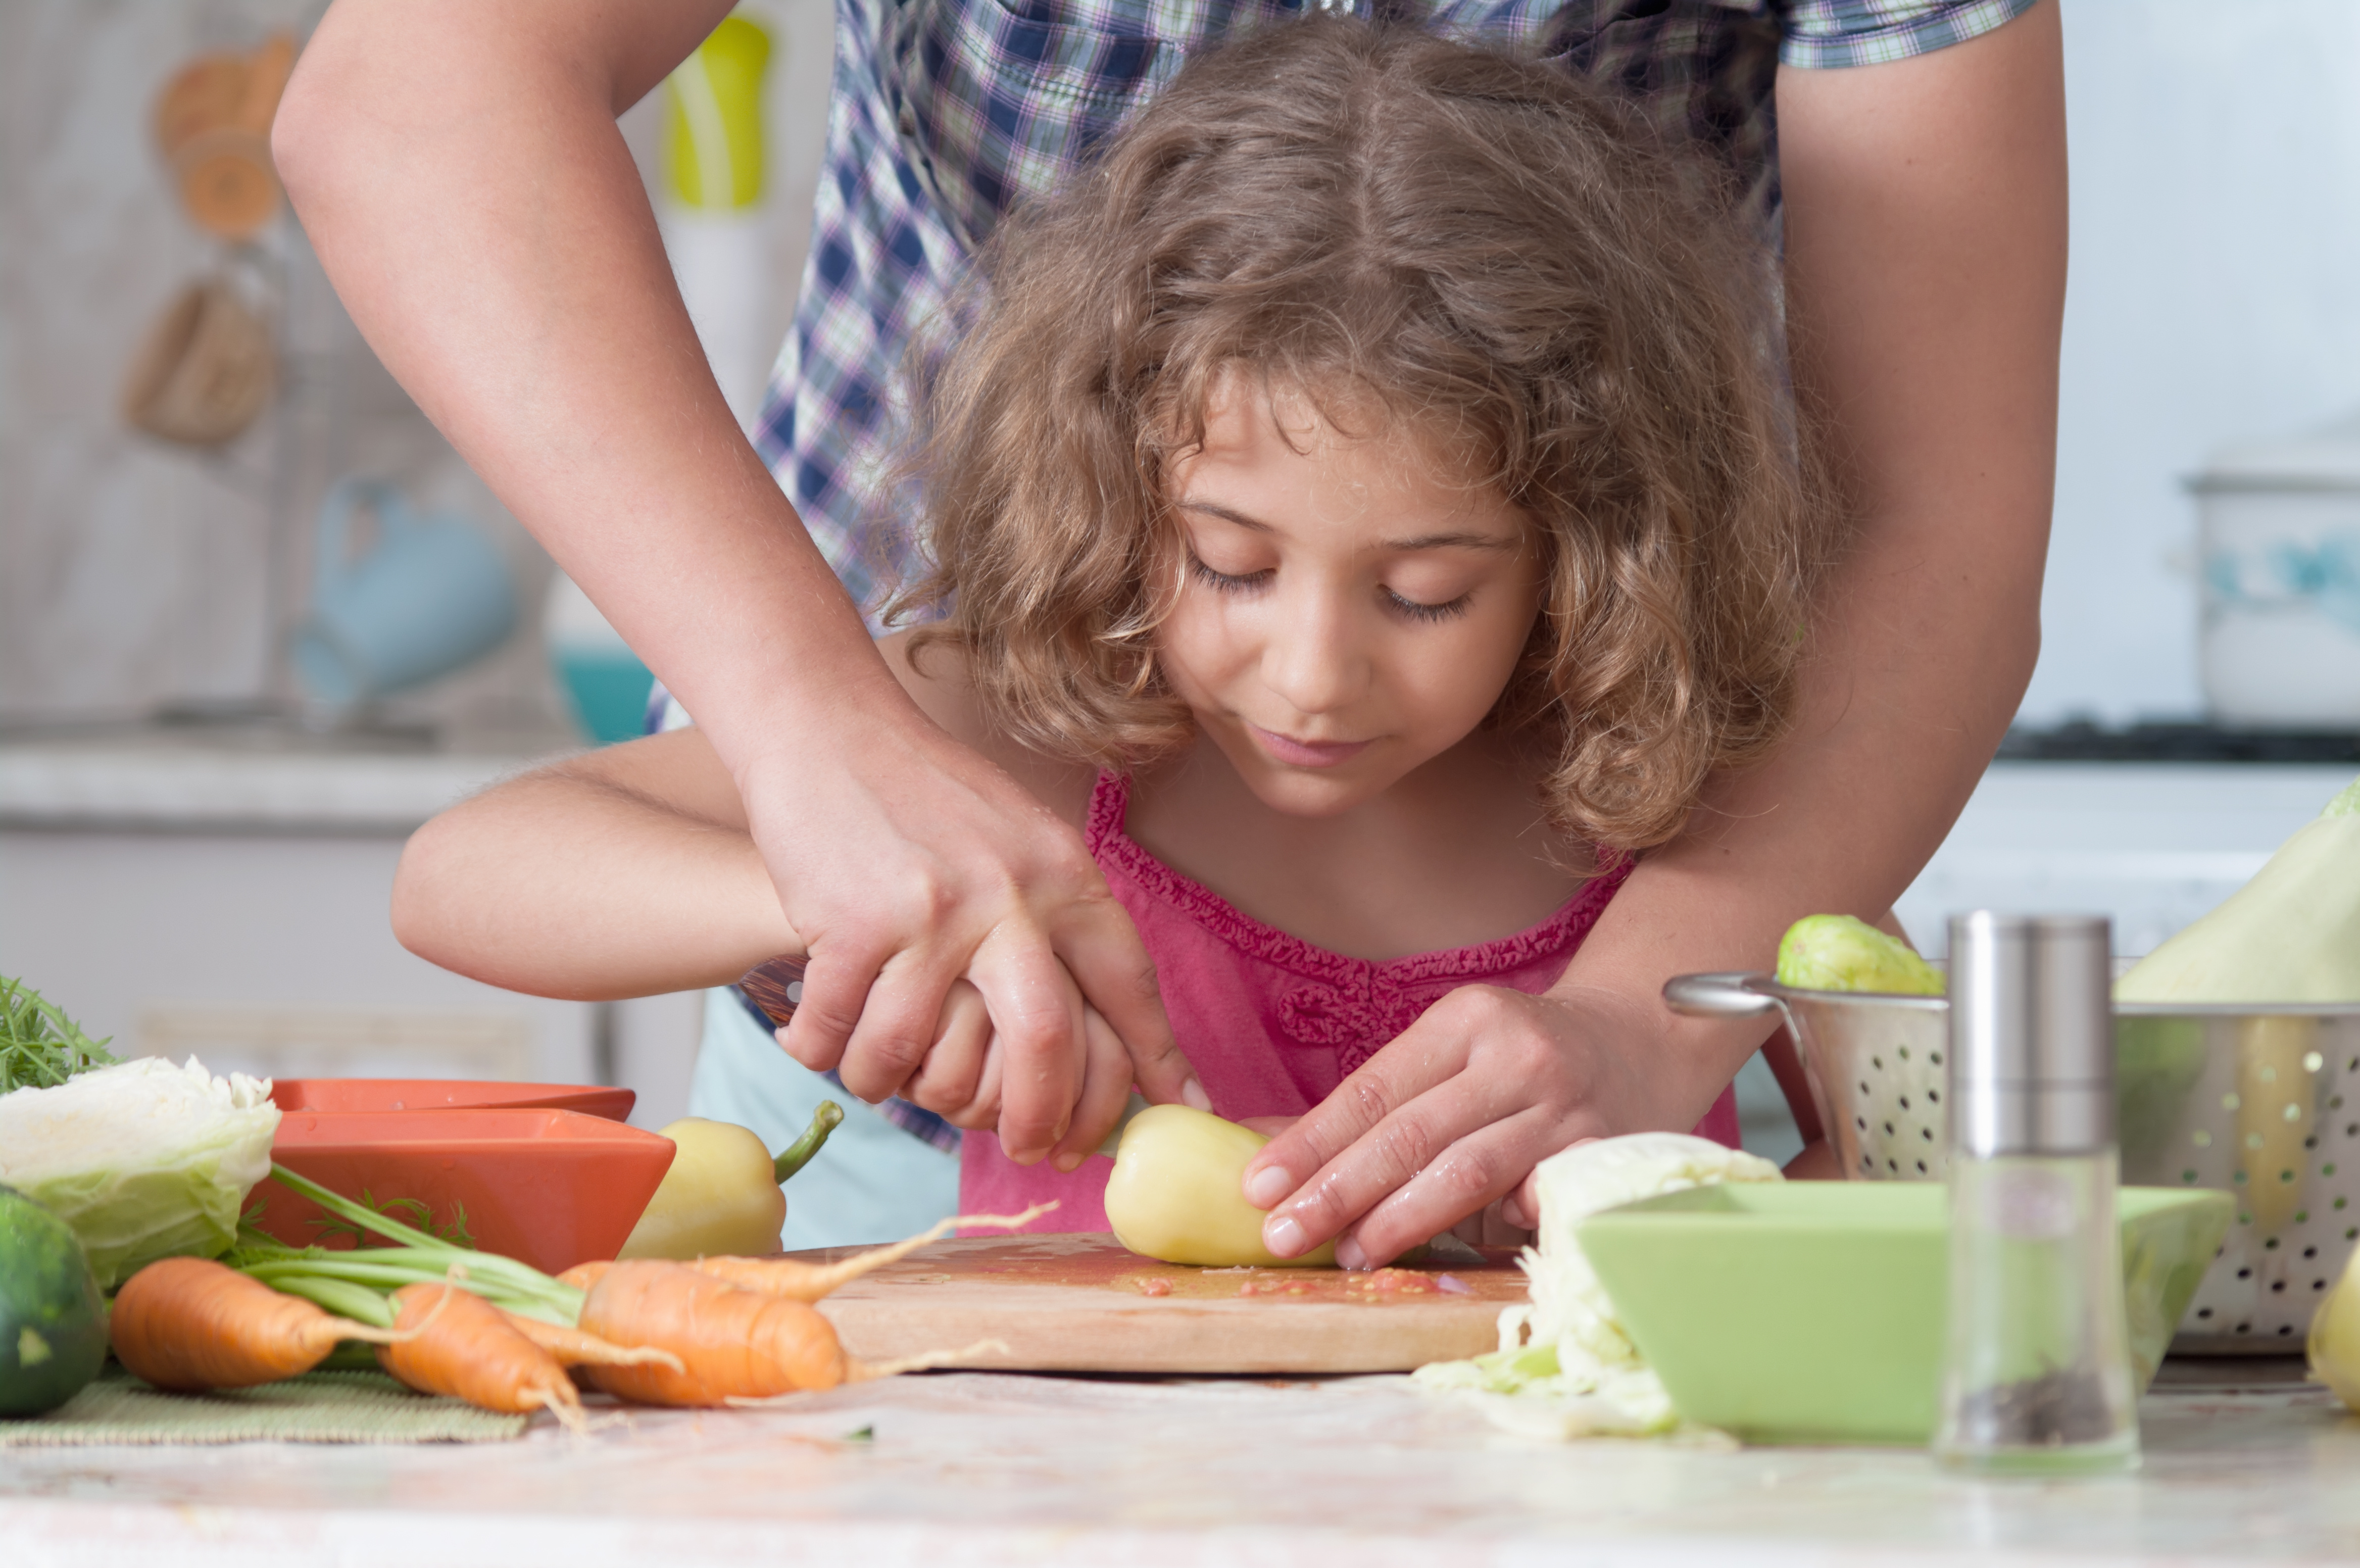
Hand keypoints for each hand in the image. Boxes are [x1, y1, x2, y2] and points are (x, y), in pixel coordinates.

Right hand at [742, 714, 1204, 1167]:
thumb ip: (1059, 918)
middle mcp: (1009, 896)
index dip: (1155, 1056)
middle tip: (1023, 1147)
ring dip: (892, 1086)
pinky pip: (843, 1035)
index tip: (1179, 1106)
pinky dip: (824, 1052)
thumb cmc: (923, 793)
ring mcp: (932, 914)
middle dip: (1040, 1115)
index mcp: (1061, 874)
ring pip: (921, 1057)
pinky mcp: (854, 926)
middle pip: (1047, 1043)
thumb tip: (1100, 1016)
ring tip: (877, 1075)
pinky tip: (814, 1039)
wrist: (827, 727)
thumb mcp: (1020, 839)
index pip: (1126, 982)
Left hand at [1240, 983, 1666, 1268]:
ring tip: (1349, 1254)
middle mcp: (1516, 1056)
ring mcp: (1564, 1107)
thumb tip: (1258, 1142)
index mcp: (1465, 1020)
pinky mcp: (1603, 1154)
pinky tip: (1455, 1253)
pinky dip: (1492, 1229)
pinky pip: (1533, 1201)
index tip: (1258, 1187)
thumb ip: (1370, 1102)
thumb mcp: (1449, 1051)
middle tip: (1283, 1234)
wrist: (1644, 1039)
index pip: (1373, 1089)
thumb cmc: (1520, 1057)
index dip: (1312, 1141)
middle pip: (1412, 1133)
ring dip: (1400, 1219)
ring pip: (1468, 1172)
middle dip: (1339, 1189)